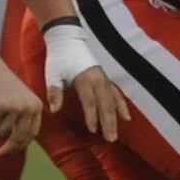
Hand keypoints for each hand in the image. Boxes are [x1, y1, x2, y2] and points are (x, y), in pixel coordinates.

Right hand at [0, 61, 43, 156]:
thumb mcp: (15, 103)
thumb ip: (18, 121)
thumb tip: (15, 147)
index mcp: (36, 107)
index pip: (31, 134)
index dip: (20, 145)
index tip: (10, 153)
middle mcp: (29, 107)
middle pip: (19, 137)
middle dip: (9, 149)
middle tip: (0, 156)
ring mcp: (16, 106)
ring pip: (1, 132)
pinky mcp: (1, 105)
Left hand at [42, 22, 130, 140]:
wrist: (68, 40)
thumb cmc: (59, 59)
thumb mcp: (53, 75)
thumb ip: (54, 93)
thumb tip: (54, 110)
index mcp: (85, 79)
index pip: (90, 101)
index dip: (92, 116)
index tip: (94, 130)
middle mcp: (98, 80)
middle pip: (106, 104)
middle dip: (109, 123)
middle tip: (111, 139)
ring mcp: (105, 79)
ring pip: (113, 101)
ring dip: (116, 118)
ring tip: (116, 133)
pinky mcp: (106, 79)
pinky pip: (117, 94)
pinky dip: (122, 105)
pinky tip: (126, 117)